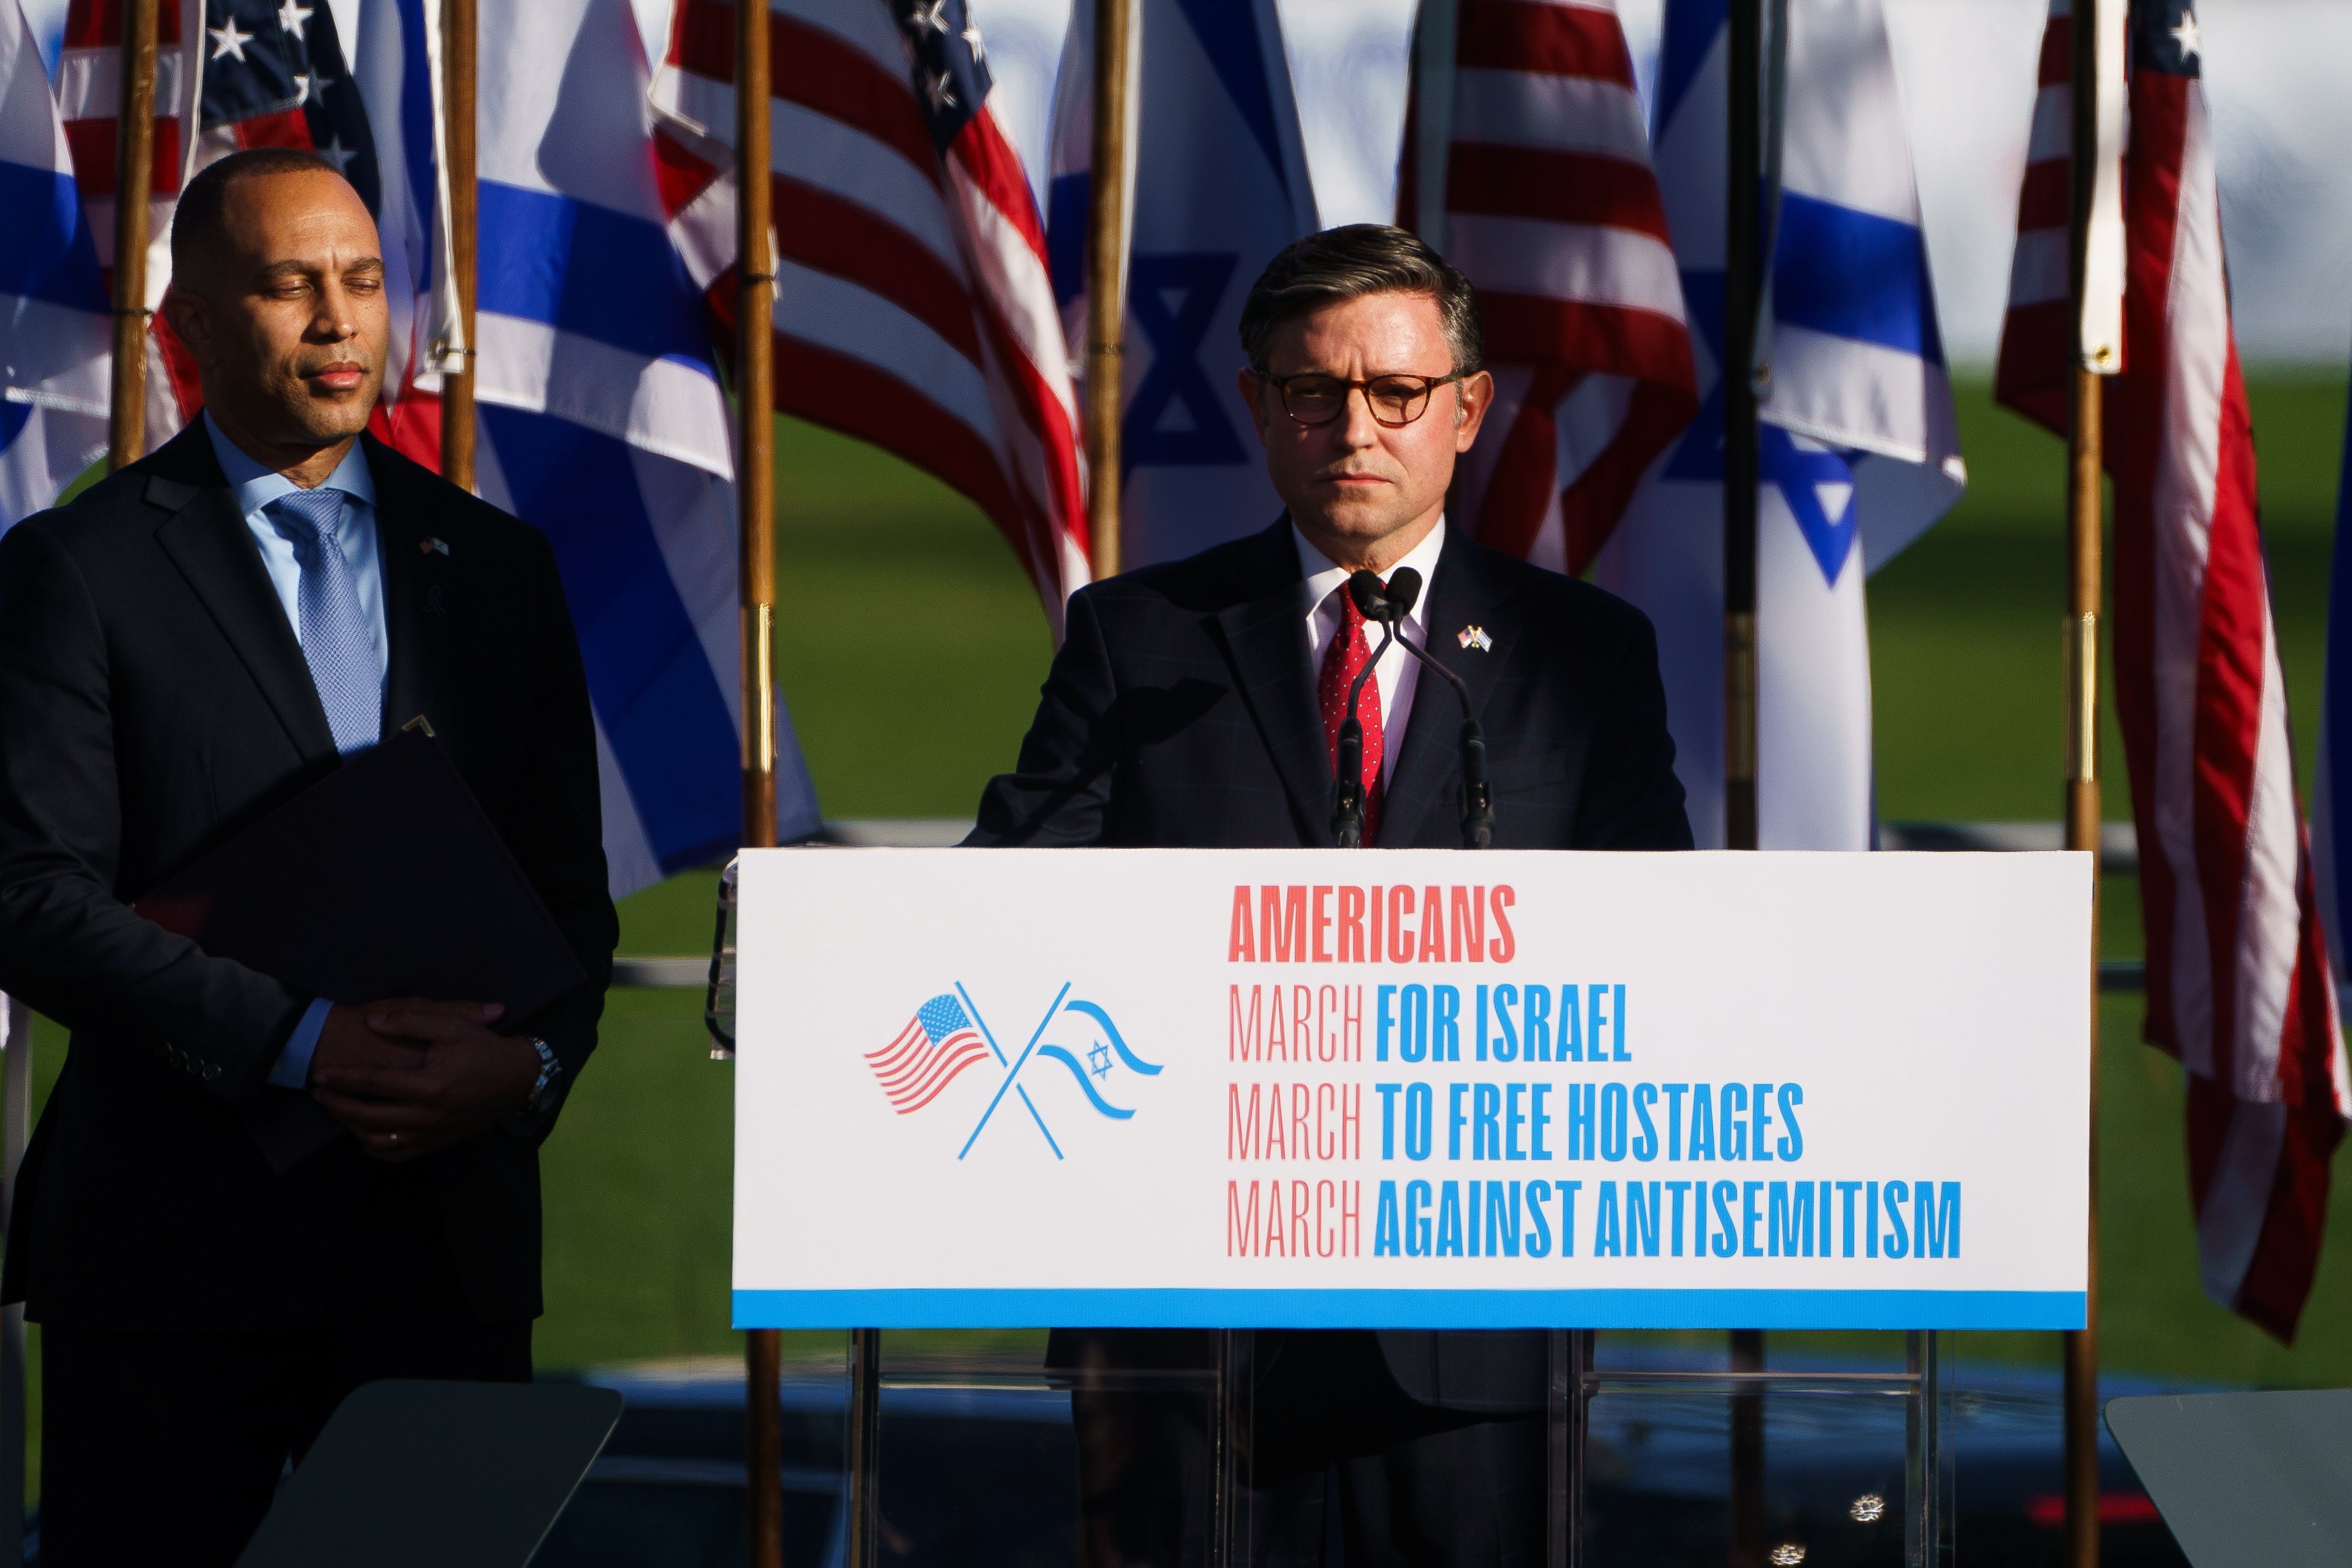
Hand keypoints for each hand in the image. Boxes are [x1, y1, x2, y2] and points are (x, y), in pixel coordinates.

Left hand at [308, 998, 536, 1162]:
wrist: (519, 1080)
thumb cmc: (486, 1049)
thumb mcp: (453, 1024)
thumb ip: (412, 1020)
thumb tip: (373, 1022)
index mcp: (430, 1086)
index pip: (374, 1085)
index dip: (343, 1079)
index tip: (320, 1074)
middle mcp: (429, 1116)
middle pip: (368, 1118)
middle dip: (337, 1105)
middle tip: (319, 1092)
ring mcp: (433, 1134)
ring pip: (378, 1142)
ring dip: (351, 1128)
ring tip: (337, 1110)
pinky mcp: (438, 1143)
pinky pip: (397, 1155)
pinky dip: (374, 1147)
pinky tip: (363, 1132)